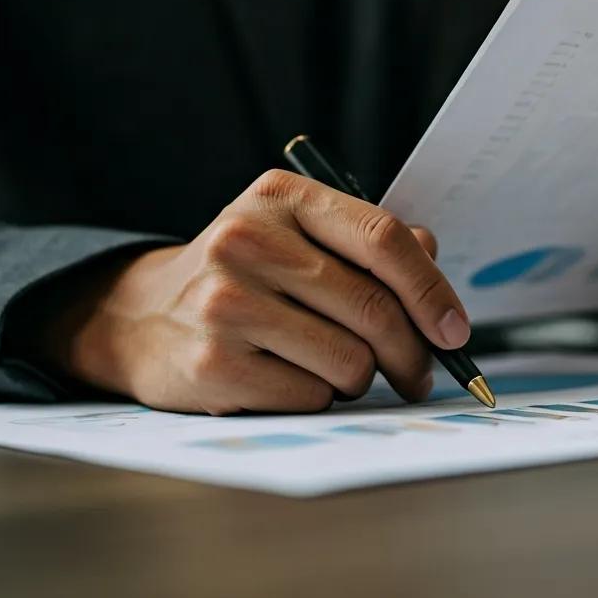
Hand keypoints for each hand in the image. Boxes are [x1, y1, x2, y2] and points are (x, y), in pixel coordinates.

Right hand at [48, 169, 465, 413]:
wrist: (140, 316)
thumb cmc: (244, 277)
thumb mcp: (298, 237)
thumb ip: (370, 246)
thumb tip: (435, 276)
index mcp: (280, 198)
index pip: (384, 238)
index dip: (432, 291)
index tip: (456, 332)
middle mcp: (246, 241)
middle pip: (374, 309)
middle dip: (412, 354)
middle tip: (419, 375)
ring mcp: (224, 303)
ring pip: (349, 361)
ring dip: (357, 378)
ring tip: (331, 368)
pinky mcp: (212, 364)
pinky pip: (310, 397)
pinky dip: (316, 399)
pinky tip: (286, 380)